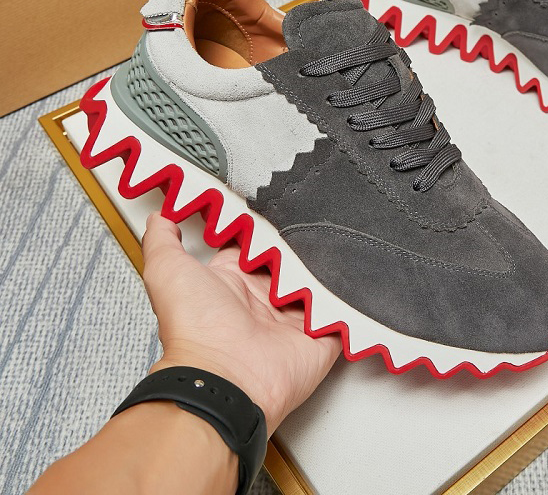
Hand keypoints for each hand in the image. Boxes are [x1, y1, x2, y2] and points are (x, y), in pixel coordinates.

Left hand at [142, 212, 339, 432]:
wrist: (226, 379)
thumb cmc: (195, 329)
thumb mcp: (168, 271)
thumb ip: (163, 239)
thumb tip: (161, 216)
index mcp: (234, 282)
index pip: (257, 244)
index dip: (265, 225)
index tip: (276, 200)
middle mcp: (265, 299)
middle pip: (293, 259)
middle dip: (302, 241)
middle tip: (313, 218)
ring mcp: (295, 318)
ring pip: (320, 281)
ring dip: (327, 264)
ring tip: (336, 239)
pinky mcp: (322, 336)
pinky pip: (344, 311)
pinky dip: (350, 298)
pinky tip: (354, 275)